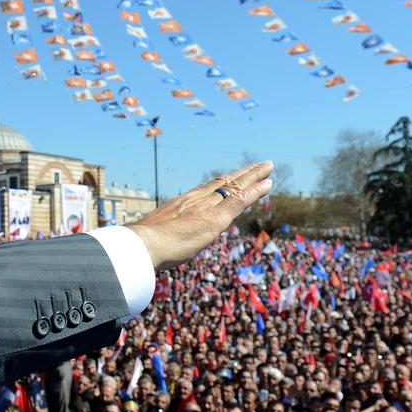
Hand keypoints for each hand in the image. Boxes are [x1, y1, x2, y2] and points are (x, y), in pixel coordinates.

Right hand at [128, 162, 272, 270]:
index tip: (234, 175)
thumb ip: (165, 233)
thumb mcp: (156, 234)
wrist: (144, 244)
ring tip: (268, 167)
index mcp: (182, 202)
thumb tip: (162, 241)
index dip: (224, 181)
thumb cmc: (146, 245)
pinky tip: (268, 184)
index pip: (208, 188)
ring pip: (235, 185)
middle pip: (224, 182)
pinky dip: (255, 191)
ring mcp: (206, 206)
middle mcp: (196, 199)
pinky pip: (239, 199)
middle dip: (242, 173)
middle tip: (258, 165)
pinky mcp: (216, 217)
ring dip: (253, 175)